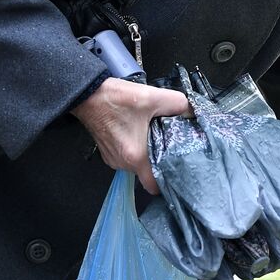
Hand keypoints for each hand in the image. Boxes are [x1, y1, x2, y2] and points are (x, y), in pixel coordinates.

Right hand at [70, 77, 190, 192]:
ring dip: (146, 153)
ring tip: (153, 137)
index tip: (177, 173)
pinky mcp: (108, 152)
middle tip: (169, 147)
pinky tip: (139, 133)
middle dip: (159, 161)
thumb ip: (178, 104)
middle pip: (147, 173)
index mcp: (136, 156)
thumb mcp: (153, 97)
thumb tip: (191, 112)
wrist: (88, 94)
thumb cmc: (114, 99)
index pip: (154, 186)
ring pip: (137, 164)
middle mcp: (123, 162)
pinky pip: (127, 156)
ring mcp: (114, 158)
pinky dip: (135, 148)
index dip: (167, 182)